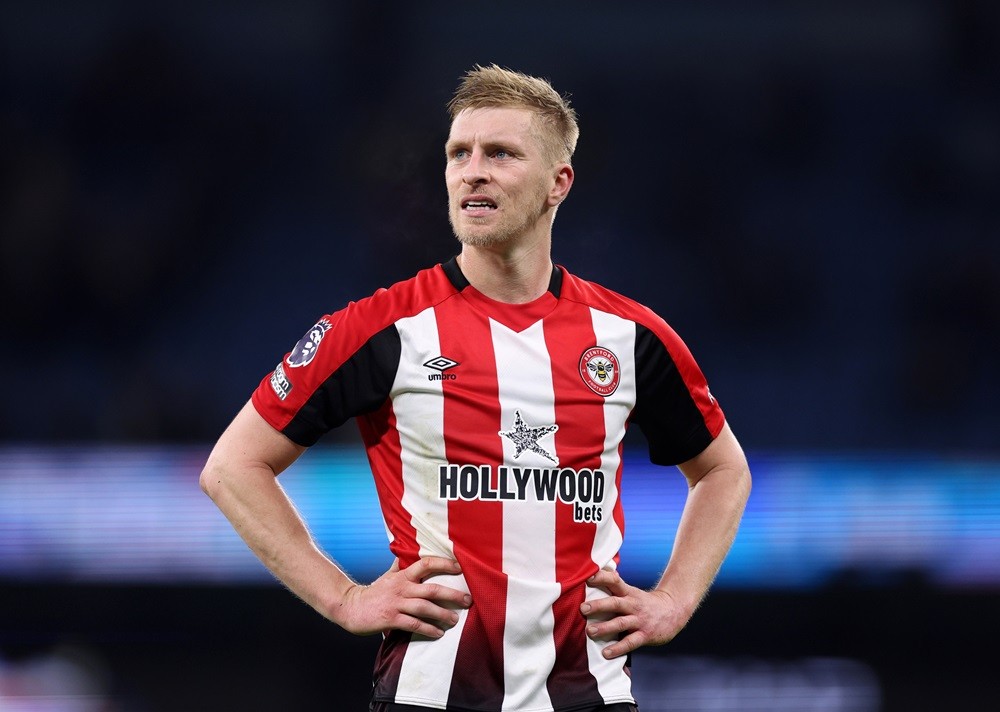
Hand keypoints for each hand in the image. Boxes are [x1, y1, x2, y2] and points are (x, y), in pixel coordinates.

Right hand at [333, 557, 471, 638]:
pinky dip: (428, 629)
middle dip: (452, 594)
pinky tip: (438, 633)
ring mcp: (397, 603)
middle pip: (432, 589)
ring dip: (443, 614)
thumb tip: (409, 553)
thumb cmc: (373, 592)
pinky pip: (414, 624)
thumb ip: (400, 566)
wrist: (351, 608)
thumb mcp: (387, 576)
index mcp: (402, 575)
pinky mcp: (391, 619)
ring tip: (456, 619)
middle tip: (468, 599)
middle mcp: (402, 588)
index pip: (426, 564)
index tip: (460, 567)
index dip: (444, 564)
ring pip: (425, 608)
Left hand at [580, 569, 691, 658]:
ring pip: (621, 623)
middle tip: (583, 608)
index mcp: (628, 592)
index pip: (614, 581)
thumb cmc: (646, 603)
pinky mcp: (645, 635)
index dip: (602, 578)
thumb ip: (616, 587)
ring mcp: (639, 620)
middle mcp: (633, 605)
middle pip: (615, 603)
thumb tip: (599, 573)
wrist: (673, 611)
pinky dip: (618, 648)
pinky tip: (606, 653)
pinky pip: (630, 642)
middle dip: (598, 605)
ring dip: (604, 628)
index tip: (588, 578)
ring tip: (590, 631)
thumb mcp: (632, 591)